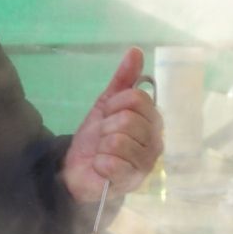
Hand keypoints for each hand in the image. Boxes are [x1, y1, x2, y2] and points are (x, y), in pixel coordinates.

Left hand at [62, 47, 163, 201]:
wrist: (77, 167)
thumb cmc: (97, 137)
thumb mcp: (107, 104)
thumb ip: (123, 79)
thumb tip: (136, 51)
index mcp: (153, 121)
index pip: (137, 99)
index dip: (115, 104)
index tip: (108, 114)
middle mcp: (155, 143)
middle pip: (128, 119)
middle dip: (106, 126)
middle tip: (103, 136)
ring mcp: (145, 164)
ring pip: (119, 141)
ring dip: (102, 145)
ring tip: (102, 152)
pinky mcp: (130, 182)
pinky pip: (112, 162)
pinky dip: (100, 163)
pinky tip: (101, 167)